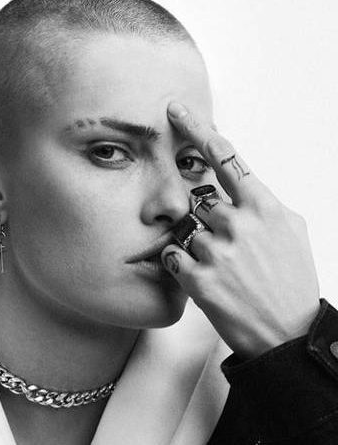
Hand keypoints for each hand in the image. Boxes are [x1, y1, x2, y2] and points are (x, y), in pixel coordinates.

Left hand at [162, 102, 320, 358]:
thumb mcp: (291, 230)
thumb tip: (240, 183)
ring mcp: (217, 251)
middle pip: (198, 201)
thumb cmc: (290, 279)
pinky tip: (204, 277)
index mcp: (264, 207)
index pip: (225, 157)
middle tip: (228, 248)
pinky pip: (173, 256)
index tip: (175, 111)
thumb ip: (262, 202)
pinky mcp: (199, 279)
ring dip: (198, 247)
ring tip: (224, 270)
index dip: (197, 130)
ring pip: (185, 231)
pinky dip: (182, 264)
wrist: (288, 332)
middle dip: (206, 221)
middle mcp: (239, 223)